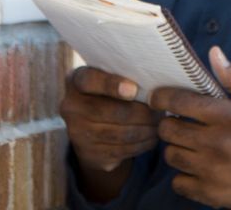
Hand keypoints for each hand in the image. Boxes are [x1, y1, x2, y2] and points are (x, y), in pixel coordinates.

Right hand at [62, 65, 157, 197]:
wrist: (91, 126)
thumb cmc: (109, 93)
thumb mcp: (110, 78)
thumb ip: (124, 76)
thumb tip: (154, 84)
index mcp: (76, 81)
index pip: (90, 80)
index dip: (111, 85)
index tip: (134, 90)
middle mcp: (70, 107)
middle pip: (111, 111)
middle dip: (141, 113)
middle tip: (160, 112)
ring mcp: (77, 133)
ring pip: (119, 133)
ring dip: (145, 130)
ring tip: (160, 125)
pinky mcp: (88, 154)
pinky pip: (120, 150)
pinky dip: (140, 145)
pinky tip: (151, 138)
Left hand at [154, 50, 230, 209]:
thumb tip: (213, 54)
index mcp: (227, 115)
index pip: (178, 101)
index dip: (162, 98)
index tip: (158, 99)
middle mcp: (216, 143)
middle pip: (168, 129)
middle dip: (169, 124)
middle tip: (178, 123)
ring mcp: (213, 171)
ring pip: (171, 156)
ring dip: (177, 149)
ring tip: (190, 147)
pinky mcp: (214, 195)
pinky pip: (179, 184)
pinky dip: (185, 177)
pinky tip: (199, 170)